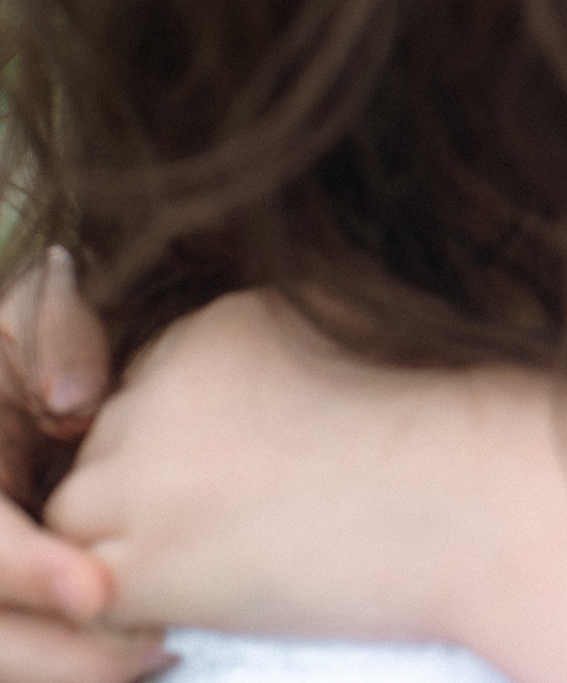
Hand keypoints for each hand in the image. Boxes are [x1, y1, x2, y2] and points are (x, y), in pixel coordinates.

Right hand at [0, 249, 169, 682]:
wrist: (43, 366)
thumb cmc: (40, 334)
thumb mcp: (35, 308)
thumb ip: (58, 328)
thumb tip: (75, 395)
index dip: (24, 568)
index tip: (97, 589)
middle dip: (52, 650)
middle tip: (150, 646)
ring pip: (0, 646)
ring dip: (69, 662)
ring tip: (162, 650)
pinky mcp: (7, 595)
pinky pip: (22, 640)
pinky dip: (73, 657)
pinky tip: (148, 647)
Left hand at [45, 291, 516, 642]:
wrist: (480, 502)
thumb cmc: (452, 429)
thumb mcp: (366, 335)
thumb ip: (289, 340)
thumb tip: (253, 385)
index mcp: (219, 322)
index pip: (152, 384)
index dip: (192, 440)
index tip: (257, 470)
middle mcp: (165, 385)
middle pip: (110, 443)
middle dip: (157, 486)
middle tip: (246, 518)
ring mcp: (148, 471)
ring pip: (83, 510)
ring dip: (139, 538)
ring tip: (236, 551)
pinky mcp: (150, 557)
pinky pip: (92, 585)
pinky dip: (146, 595)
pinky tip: (220, 587)